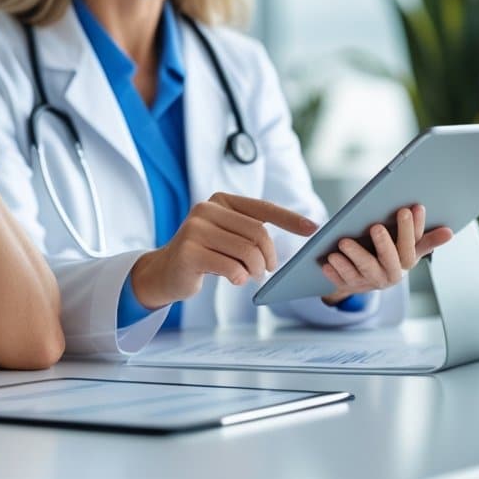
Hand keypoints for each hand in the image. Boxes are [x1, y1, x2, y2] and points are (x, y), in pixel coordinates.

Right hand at [130, 193, 318, 309]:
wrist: (164, 271)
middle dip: (268, 256)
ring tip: (248, 275)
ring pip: (247, 252)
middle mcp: (205, 209)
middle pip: (257, 233)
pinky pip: (231, 268)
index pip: (262, 208)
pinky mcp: (189, 253)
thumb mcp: (226, 235)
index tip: (313, 229)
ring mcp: (194, 230)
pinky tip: (233, 279)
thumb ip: (250, 231)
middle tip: (266, 270)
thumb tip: (295, 232)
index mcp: (219, 200)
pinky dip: (239, 278)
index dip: (290, 219)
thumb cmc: (204, 253)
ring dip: (254, 270)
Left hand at [320, 204, 453, 303]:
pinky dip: (335, 272)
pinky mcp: (350, 286)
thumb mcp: (406, 247)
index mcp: (406, 262)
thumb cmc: (388, 255)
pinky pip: (342, 281)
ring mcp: (370, 281)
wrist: (362, 280)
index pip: (412, 244)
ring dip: (355, 256)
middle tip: (375, 227)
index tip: (407, 208)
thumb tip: (449, 232)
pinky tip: (327, 261)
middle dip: (384, 243)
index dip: (410, 228)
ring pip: (364, 270)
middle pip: (390, 259)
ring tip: (342, 243)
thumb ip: (424, 239)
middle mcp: (391, 274)